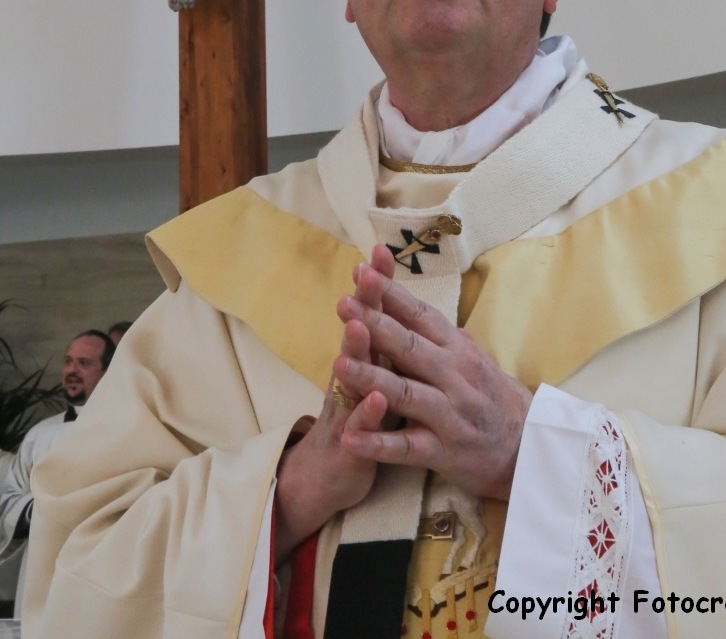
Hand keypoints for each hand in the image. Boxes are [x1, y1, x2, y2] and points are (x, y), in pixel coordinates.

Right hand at [273, 250, 396, 560]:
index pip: (374, 315)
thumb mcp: (375, 377)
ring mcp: (348, 410)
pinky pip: (360, 428)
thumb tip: (395, 304)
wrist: (329, 474)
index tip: (381, 250)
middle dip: (363, 305)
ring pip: (351, 377)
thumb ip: (384, 345)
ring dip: (355, 352)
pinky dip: (368, 413)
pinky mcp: (350, 445)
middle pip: (359, 336)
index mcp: (367, 360)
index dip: (377, 285)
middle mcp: (352, 378)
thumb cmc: (361, 420)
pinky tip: (374, 398)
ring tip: (358, 326)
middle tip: (364, 273)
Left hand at [334, 244, 533, 500]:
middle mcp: (454, 376)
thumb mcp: (469, 355)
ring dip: (370, 378)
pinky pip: (405, 447)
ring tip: (338, 365)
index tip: (363, 272)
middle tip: (344, 305)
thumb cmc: (489, 393)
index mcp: (456, 349)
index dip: (391, 293)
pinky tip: (349, 438)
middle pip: (409, 347)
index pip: (420, 315)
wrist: (527, 444)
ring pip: (405, 393)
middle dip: (375, 324)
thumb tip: (403, 298)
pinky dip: (377, 443)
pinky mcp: (442, 451)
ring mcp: (448, 414)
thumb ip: (437, 332)